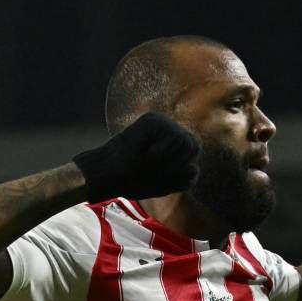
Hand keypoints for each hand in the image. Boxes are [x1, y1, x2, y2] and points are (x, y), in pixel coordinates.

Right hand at [73, 112, 201, 202]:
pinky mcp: (152, 119)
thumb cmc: (130, 180)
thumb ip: (179, 174)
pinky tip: (144, 153)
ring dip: (168, 160)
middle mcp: (168, 127)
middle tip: (153, 169)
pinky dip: (161, 152)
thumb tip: (194, 168)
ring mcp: (160, 121)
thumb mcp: (161, 181)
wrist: (106, 176)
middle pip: (195, 146)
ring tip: (147, 161)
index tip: (159, 176)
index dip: (181, 170)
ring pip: (186, 143)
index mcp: (172, 141)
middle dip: (177, 165)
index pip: (193, 154)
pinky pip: (173, 138)